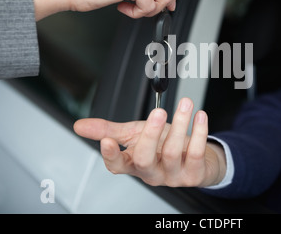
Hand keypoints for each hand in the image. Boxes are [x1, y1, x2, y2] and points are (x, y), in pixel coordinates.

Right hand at [73, 98, 226, 186]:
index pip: (117, 165)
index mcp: (134, 163)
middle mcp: (152, 172)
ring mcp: (173, 175)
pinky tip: (199, 116)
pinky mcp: (194, 174)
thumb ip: (108, 130)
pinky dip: (200, 133)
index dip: (111, 155)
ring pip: (172, 153)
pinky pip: (196, 153)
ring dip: (180, 125)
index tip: (107, 141)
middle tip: (158, 112)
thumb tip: (80, 126)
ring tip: (185, 105)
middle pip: (145, 159)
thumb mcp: (134, 134)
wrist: (194, 158)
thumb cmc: (162, 145)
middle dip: (151, 134)